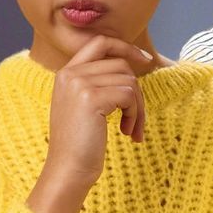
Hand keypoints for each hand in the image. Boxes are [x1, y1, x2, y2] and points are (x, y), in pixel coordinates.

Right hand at [27, 36, 151, 212]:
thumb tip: (132, 64)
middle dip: (136, 92)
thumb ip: (97, 82)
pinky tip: (127, 132)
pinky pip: (129, 95)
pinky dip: (135, 115)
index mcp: (66, 73)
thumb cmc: (79, 145)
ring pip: (128, 81)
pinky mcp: (91, 98)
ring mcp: (79, 84)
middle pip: (121, 65)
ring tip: (131, 129)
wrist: (67, 171)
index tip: (146, 60)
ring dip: (138, 107)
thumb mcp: (83, 106)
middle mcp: (70, 73)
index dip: (126, 47)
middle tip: (136, 119)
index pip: (100, 42)